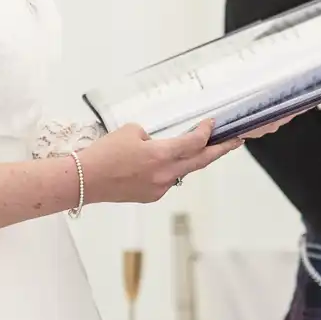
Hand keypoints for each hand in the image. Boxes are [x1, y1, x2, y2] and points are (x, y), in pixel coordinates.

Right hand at [78, 120, 238, 204]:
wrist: (84, 180)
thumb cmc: (104, 153)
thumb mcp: (130, 132)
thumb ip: (152, 136)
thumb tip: (159, 143)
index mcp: (161, 155)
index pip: (194, 142)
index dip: (207, 131)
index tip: (213, 123)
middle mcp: (165, 174)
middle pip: (201, 161)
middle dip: (220, 150)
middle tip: (236, 141)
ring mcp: (160, 188)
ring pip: (183, 171)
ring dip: (190, 159)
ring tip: (194, 148)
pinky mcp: (151, 196)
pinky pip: (168, 180)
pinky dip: (168, 170)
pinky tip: (157, 163)